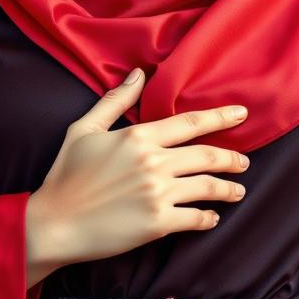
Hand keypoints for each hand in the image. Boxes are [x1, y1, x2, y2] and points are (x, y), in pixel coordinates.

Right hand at [25, 67, 249, 285]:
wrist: (55, 223)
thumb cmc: (66, 174)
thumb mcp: (85, 129)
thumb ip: (115, 101)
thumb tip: (138, 74)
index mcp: (139, 136)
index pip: (191, 123)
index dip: (221, 117)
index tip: (242, 114)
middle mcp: (154, 162)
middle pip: (208, 155)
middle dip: (232, 158)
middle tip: (244, 161)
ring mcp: (158, 194)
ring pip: (208, 187)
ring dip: (228, 189)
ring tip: (237, 191)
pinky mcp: (157, 224)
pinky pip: (195, 219)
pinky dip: (208, 218)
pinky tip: (211, 217)